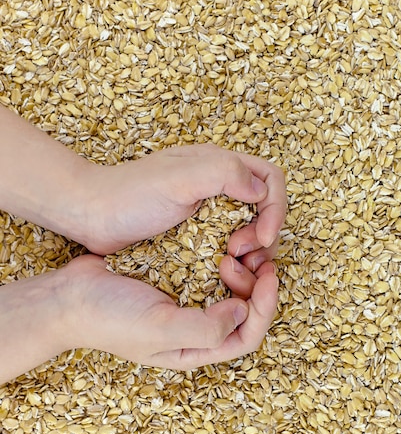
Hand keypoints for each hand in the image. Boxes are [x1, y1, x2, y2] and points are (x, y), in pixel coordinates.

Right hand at [61, 254, 277, 369]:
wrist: (69, 296)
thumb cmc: (109, 318)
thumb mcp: (159, 330)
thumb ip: (205, 328)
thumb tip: (241, 311)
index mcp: (194, 349)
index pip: (246, 337)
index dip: (264, 308)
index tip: (268, 274)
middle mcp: (194, 331)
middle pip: (245, 314)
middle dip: (255, 287)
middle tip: (247, 257)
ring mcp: (184, 305)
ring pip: (232, 292)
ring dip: (242, 272)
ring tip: (232, 250)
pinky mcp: (175, 281)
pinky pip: (210, 274)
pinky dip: (222, 260)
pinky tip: (219, 246)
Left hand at [85, 143, 285, 255]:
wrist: (91, 215)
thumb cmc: (130, 195)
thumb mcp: (178, 178)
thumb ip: (223, 174)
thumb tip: (261, 191)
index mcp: (218, 165)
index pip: (269, 179)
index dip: (276, 208)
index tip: (263, 236)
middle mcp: (217, 185)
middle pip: (263, 206)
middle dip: (264, 231)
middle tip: (241, 253)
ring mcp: (205, 209)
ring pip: (248, 227)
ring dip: (251, 247)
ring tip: (232, 262)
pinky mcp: (194, 231)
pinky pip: (227, 242)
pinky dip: (233, 256)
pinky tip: (221, 267)